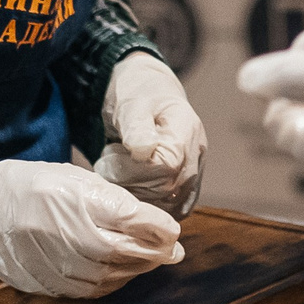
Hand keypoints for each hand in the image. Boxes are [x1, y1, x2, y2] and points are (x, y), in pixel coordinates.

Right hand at [0, 149, 182, 297]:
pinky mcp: (49, 285)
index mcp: (81, 204)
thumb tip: (153, 222)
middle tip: (172, 250)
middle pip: (131, 253)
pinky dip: (113, 282)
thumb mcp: (76, 178)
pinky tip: (120, 271)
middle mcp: (73, 238)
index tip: (173, 229)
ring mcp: (60, 265)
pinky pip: (93, 290)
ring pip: (115, 275)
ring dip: (138, 269)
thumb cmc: (31, 186)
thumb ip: (115, 201)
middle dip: (157, 252)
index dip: (161, 229)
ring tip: (149, 259)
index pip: (137, 223)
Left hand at [94, 52, 206, 216]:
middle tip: (108, 163)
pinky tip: (129, 188)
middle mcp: (196, 155)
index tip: (110, 154)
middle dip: (127, 182)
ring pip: (167, 205)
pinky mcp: (185, 187)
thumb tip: (143, 150)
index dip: (132, 169)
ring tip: (117, 172)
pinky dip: (147, 206)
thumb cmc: (137, 94)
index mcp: (186, 131)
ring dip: (134, 195)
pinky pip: (171, 209)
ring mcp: (193, 173)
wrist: (147, 95)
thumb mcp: (131, 103)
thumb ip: (136, 126)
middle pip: (166, 190)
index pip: (166, 166)